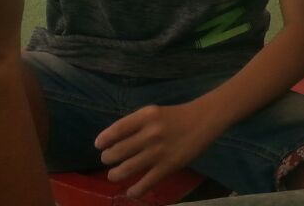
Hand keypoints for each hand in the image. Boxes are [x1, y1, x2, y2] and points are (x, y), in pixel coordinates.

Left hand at [96, 101, 213, 197]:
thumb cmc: (177, 116)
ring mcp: (158, 151)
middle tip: (108, 160)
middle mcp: (150, 133)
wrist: (204, 120)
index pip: (116, 130)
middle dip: (108, 158)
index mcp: (146, 116)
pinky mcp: (168, 166)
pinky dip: (134, 190)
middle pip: (117, 151)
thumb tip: (114, 141)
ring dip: (115, 175)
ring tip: (114, 175)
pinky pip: (145, 183)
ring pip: (126, 169)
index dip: (104, 139)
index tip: (99, 146)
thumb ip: (136, 124)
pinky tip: (131, 191)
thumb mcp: (154, 112)